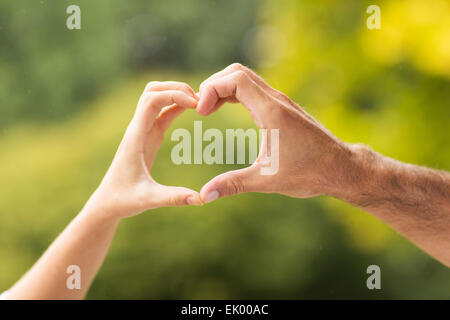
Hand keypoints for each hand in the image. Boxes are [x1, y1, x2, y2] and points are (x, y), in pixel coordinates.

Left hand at [87, 81, 202, 218]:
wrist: (108, 203)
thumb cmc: (124, 200)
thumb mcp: (149, 199)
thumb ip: (174, 198)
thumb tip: (202, 200)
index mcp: (135, 137)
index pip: (151, 101)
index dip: (173, 95)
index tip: (195, 104)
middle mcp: (137, 129)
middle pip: (152, 91)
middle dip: (176, 88)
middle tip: (200, 99)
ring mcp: (143, 131)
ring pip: (156, 97)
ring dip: (175, 94)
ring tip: (199, 103)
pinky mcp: (149, 137)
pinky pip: (162, 112)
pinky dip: (177, 106)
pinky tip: (192, 110)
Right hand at [197, 63, 354, 201]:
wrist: (341, 168)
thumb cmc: (309, 173)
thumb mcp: (267, 180)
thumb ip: (233, 184)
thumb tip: (204, 195)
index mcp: (271, 112)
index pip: (235, 79)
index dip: (211, 89)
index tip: (201, 113)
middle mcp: (276, 100)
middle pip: (237, 72)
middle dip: (213, 85)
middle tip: (201, 109)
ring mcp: (281, 102)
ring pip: (246, 78)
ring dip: (224, 88)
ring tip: (208, 109)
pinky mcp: (283, 108)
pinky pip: (254, 89)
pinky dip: (235, 93)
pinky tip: (226, 109)